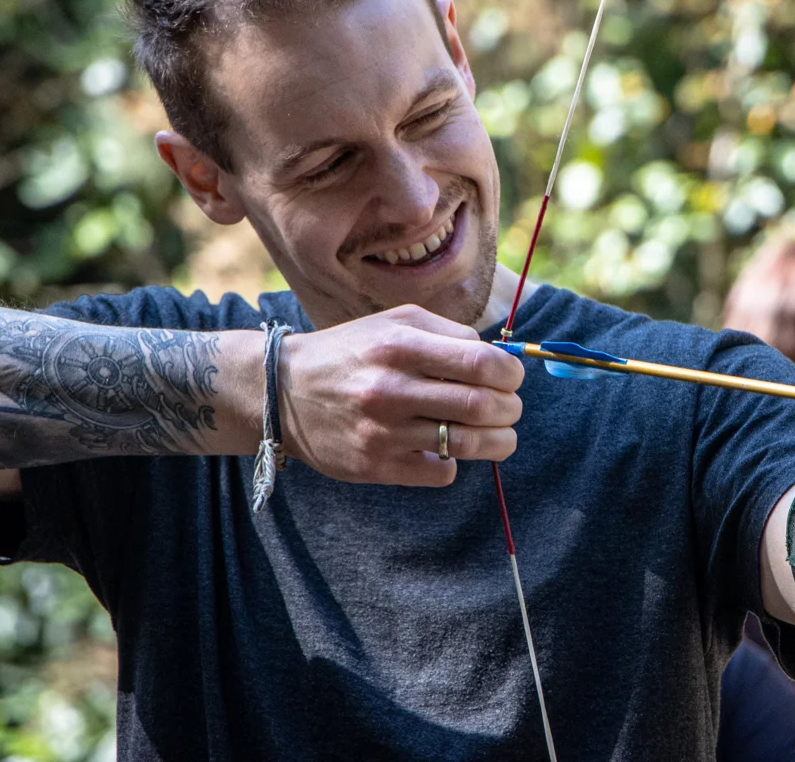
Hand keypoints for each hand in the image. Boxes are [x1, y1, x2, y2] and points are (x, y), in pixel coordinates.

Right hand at [278, 304, 522, 485]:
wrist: (282, 391)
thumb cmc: (352, 352)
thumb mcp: (395, 323)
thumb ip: (449, 334)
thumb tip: (499, 358)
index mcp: (400, 345)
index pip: (481, 364)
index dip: (510, 374)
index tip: (511, 378)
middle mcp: (391, 389)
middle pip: (481, 406)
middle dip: (510, 409)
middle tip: (510, 408)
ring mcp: (382, 432)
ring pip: (467, 445)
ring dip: (498, 442)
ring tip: (499, 434)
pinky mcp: (375, 466)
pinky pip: (441, 472)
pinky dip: (455, 462)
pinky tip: (446, 448)